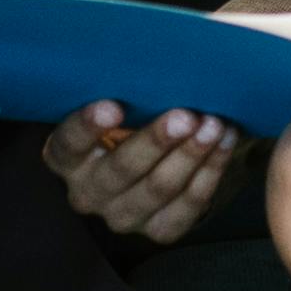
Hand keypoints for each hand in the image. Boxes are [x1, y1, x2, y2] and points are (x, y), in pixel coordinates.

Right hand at [42, 103, 247, 245]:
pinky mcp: (158, 230)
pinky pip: (188, 205)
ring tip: (214, 125)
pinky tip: (225, 143)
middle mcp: (87, 194)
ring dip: (191, 154)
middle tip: (185, 116)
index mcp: (65, 159)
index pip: (69, 143)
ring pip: (159, 188)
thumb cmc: (126, 121)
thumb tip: (154, 60)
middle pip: (121, 169)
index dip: (89, 126)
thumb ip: (122, 92)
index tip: (112, 107)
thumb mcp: (114, 105)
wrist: (145, 165)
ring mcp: (122, 217)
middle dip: (156, 141)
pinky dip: (211, 171)